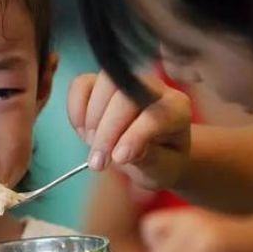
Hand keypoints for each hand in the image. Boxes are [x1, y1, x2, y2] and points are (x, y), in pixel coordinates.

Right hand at [67, 71, 190, 189]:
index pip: (153, 115)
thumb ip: (148, 159)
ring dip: (91, 120)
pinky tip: (83, 132)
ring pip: (103, 84)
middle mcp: (153, 88)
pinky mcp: (100, 83)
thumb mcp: (161, 169)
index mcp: (176, 108)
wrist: (154, 153)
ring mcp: (125, 82)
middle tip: (98, 162)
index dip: (133, 137)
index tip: (117, 159)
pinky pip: (81, 85)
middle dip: (107, 131)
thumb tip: (122, 152)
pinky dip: (76, 109)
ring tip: (95, 148)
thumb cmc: (162, 161)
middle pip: (124, 96)